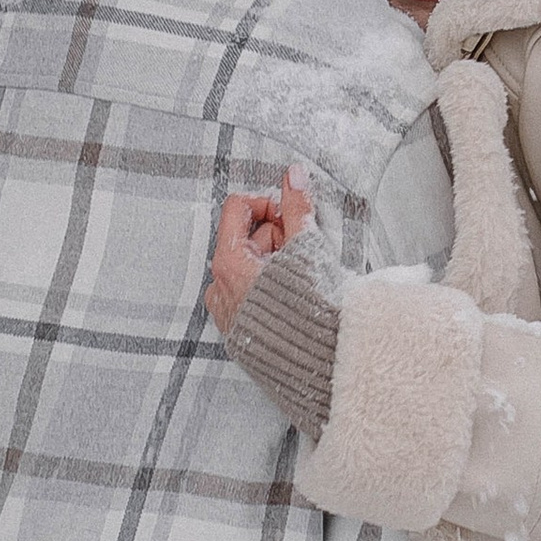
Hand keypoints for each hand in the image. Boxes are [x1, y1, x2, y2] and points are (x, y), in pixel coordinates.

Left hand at [207, 172, 313, 335]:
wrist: (320, 364)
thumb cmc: (312, 309)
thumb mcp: (307, 248)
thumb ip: (297, 207)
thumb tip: (293, 176)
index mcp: (230, 262)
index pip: (237, 208)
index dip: (268, 206)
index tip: (291, 220)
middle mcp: (220, 286)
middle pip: (245, 236)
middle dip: (277, 237)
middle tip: (302, 252)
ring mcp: (227, 310)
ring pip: (248, 265)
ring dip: (275, 262)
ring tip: (300, 278)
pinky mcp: (238, 330)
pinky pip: (249, 292)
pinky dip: (269, 286)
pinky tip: (293, 296)